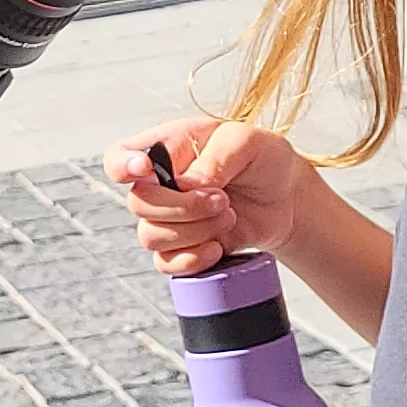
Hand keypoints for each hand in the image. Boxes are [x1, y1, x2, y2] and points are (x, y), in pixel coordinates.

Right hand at [108, 119, 320, 274]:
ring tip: (228, 216)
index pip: (119, 158)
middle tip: (222, 199)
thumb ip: (215, 158)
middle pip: (138, 204)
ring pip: (152, 237)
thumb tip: (185, 185)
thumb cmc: (263, 159)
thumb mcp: (246, 142)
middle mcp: (159, 185)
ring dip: (194, 230)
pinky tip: (216, 248)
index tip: (146, 169)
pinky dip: (192, 259)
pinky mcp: (183, 247)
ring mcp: (168, 219)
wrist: (287, 198)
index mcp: (165, 148)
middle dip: (183, 206)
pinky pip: (166, 264)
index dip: (122, 166)